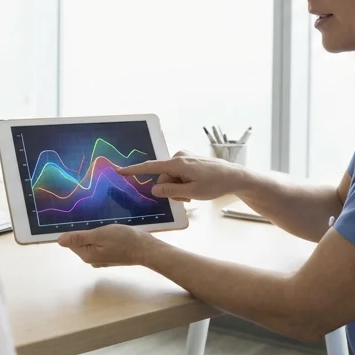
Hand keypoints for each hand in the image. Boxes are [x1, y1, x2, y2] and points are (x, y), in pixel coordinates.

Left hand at [57, 224, 159, 267]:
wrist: (145, 249)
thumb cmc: (123, 240)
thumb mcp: (100, 234)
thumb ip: (79, 238)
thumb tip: (59, 241)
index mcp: (86, 255)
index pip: (72, 242)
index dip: (77, 230)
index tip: (88, 223)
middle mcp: (91, 260)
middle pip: (81, 243)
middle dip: (87, 232)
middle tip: (100, 224)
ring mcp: (101, 260)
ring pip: (91, 243)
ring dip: (96, 234)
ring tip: (107, 227)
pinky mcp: (109, 257)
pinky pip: (100, 245)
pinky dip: (103, 238)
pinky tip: (111, 233)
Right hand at [116, 151, 247, 201]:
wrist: (235, 177)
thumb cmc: (215, 184)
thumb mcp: (192, 192)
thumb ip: (171, 191)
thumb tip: (154, 189)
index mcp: (178, 163)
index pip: (151, 167)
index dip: (134, 170)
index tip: (119, 170)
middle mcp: (179, 157)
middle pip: (163, 177)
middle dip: (171, 189)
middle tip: (187, 198)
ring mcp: (185, 157)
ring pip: (171, 177)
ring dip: (179, 188)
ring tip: (194, 193)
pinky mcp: (189, 160)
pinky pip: (179, 174)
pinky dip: (183, 183)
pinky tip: (196, 187)